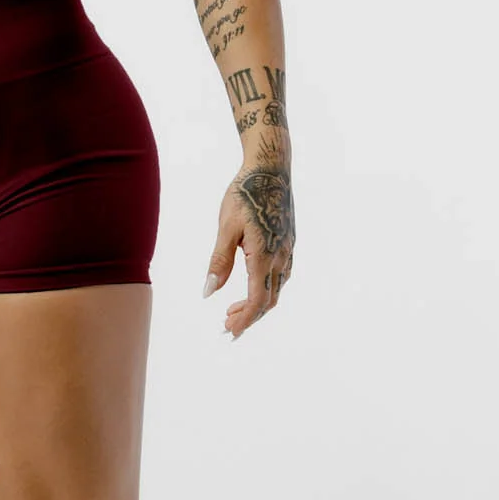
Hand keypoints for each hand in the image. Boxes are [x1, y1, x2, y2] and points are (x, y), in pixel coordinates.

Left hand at [203, 150, 293, 339]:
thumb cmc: (244, 193)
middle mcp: (281, 256)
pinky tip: (254, 285)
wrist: (271, 168)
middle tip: (227, 325)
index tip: (228, 331)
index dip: (243, 320)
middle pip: (268, 300)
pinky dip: (268, 288)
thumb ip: (218, 261)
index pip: (257, 300)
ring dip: (258, 303)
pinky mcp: (290, 241)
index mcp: (264, 255)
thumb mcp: (225, 227)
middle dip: (249, 317)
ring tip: (235, 308)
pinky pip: (283, 275)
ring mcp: (288, 249)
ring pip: (277, 288)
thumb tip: (208, 293)